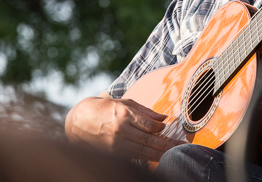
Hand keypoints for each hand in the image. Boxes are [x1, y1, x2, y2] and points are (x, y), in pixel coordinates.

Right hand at [65, 94, 180, 161]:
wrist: (80, 121)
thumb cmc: (105, 108)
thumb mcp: (124, 103)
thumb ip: (145, 111)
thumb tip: (163, 119)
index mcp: (124, 113)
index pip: (148, 124)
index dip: (160, 128)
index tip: (167, 129)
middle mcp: (120, 129)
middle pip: (148, 140)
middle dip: (166, 144)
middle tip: (181, 146)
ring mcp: (116, 143)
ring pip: (142, 151)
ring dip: (159, 154)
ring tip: (173, 154)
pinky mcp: (114, 153)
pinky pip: (134, 156)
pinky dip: (147, 158)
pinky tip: (157, 157)